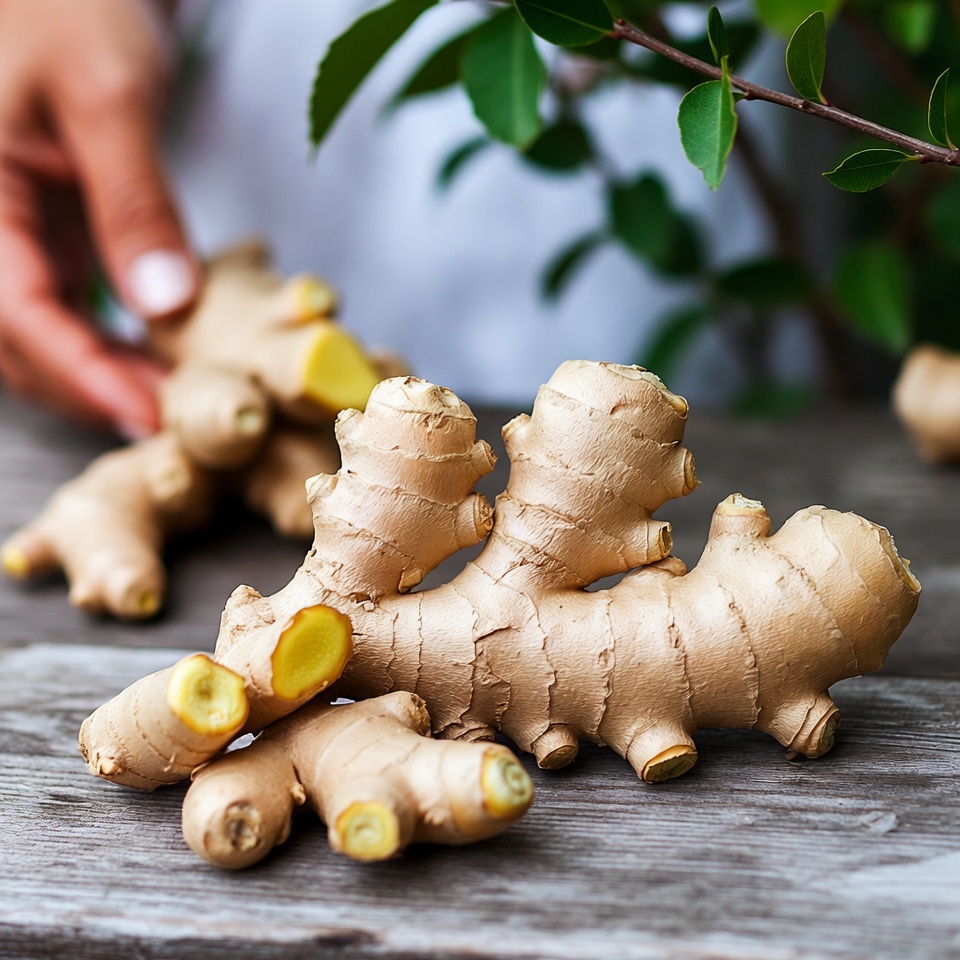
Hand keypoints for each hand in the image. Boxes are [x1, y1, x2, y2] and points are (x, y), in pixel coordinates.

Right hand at [0, 0, 197, 436]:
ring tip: (172, 397)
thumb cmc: (68, 4)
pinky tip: (154, 356)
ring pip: (38, 332)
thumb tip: (164, 305)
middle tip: (174, 417)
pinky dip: (105, 342)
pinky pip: (61, 308)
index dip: (83, 373)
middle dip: (93, 388)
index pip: (17, 310)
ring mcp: (5, 234)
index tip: (146, 413)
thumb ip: (135, 202)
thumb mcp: (110, 95)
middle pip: (20, 339)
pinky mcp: (38, 235)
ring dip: (100, 374)